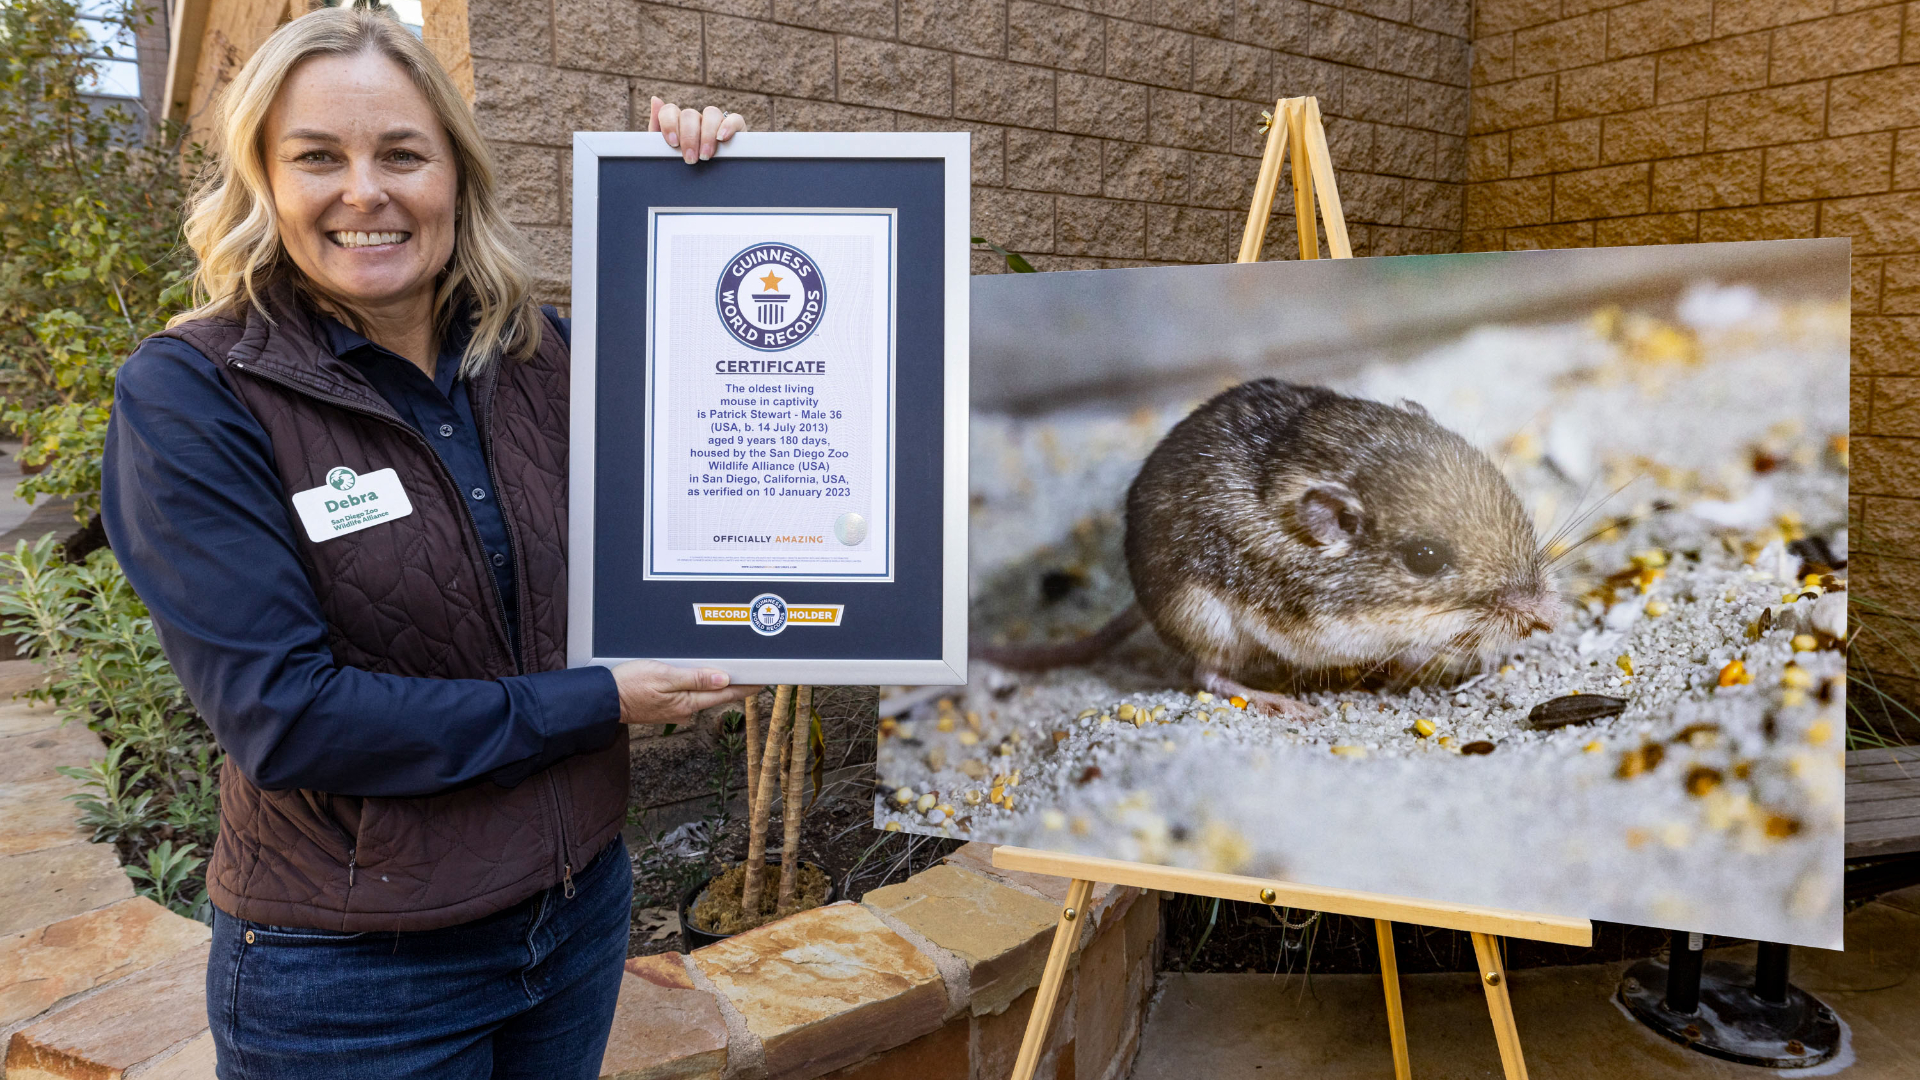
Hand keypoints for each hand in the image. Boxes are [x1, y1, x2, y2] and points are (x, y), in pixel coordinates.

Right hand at [610, 659, 759, 724]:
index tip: (764, 680)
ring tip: (735, 673)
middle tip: (755, 673)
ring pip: (705, 694)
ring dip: (720, 684)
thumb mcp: (663, 675)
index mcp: (688, 702)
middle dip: (737, 684)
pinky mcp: (666, 705)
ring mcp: (676, 708)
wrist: (603, 699)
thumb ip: (695, 678)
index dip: (747, 686)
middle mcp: (686, 708)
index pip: (725, 693)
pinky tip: (703, 678)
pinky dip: (701, 686)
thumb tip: (724, 679)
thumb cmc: (629, 685)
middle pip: (718, 694)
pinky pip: (690, 694)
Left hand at [650, 97, 747, 163]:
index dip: (670, 124)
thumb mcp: (665, 152)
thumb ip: (656, 128)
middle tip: (691, 159)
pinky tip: (722, 139)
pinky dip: (728, 126)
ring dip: (707, 134)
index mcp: (677, 123)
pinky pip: (735, 119)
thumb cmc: (682, 166)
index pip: (670, 111)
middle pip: (690, 115)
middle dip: (689, 138)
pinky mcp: (736, 129)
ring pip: (711, 113)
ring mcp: (715, 122)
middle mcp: (696, 119)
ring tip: (706, 156)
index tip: (673, 143)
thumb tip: (655, 99)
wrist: (704, 185)